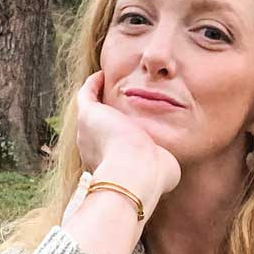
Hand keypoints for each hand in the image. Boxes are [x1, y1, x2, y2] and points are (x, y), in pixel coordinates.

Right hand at [76, 71, 179, 199]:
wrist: (136, 173)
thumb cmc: (151, 178)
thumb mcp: (160, 171)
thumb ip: (161, 163)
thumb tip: (167, 164)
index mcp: (108, 165)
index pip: (110, 149)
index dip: (118, 140)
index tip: (127, 131)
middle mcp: (92, 151)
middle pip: (98, 131)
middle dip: (107, 120)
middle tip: (119, 105)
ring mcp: (87, 132)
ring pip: (91, 112)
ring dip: (98, 99)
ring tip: (108, 86)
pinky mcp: (88, 114)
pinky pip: (86, 94)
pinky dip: (93, 84)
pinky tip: (103, 75)